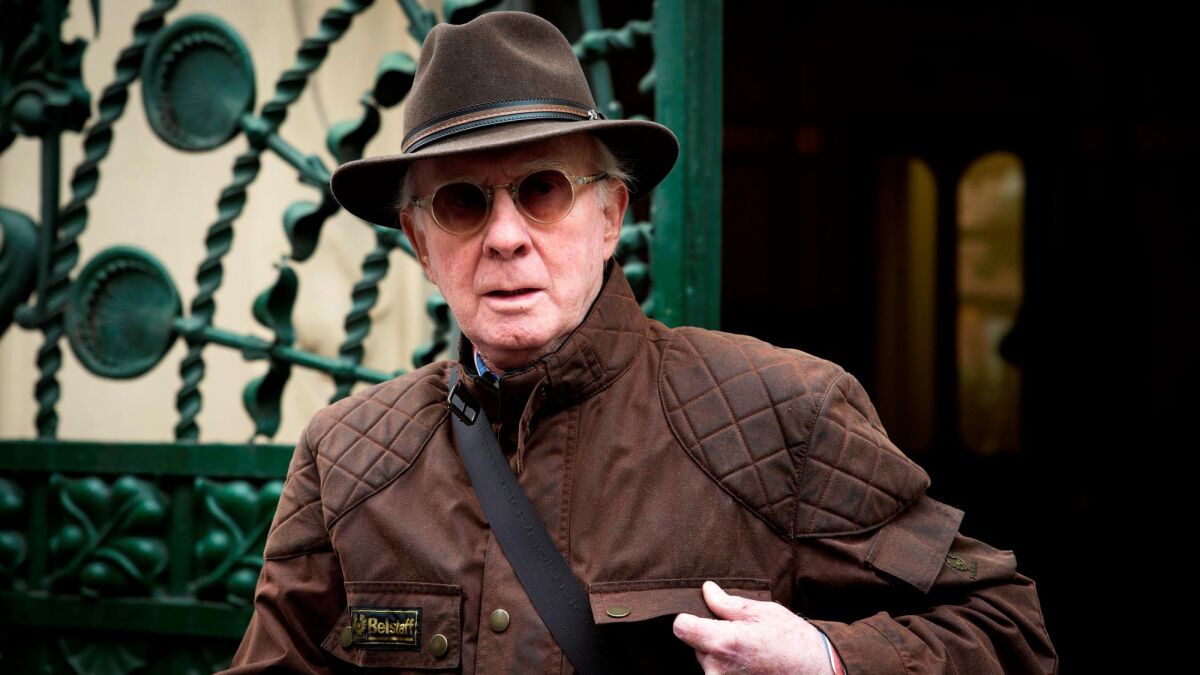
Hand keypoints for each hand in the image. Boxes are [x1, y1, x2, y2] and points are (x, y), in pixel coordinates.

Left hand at [672, 581, 835, 674]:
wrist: (819, 673)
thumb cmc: (795, 642)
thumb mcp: (764, 613)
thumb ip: (728, 604)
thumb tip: (707, 590)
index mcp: (723, 643)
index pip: (681, 627)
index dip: (688, 618)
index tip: (698, 616)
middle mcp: (717, 669)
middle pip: (695, 646)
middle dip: (711, 636)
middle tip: (741, 633)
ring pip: (708, 662)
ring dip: (721, 654)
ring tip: (750, 650)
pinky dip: (730, 668)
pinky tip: (751, 664)